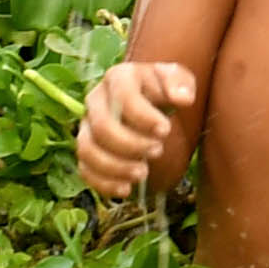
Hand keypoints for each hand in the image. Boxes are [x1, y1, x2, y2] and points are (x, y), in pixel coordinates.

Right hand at [74, 57, 196, 199]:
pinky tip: (126, 189)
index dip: (143, 116)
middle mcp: (96, 100)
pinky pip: (85, 169)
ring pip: (88, 149)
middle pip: (102, 127)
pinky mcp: (87, 149)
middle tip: (157, 151)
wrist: (149, 105)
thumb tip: (183, 98)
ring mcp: (87, 126)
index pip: (124, 96)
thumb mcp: (177, 80)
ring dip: (115, 167)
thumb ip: (180, 83)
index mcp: (118, 78)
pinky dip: (103, 183)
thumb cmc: (162, 91)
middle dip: (131, 144)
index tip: (166, 130)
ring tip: (143, 174)